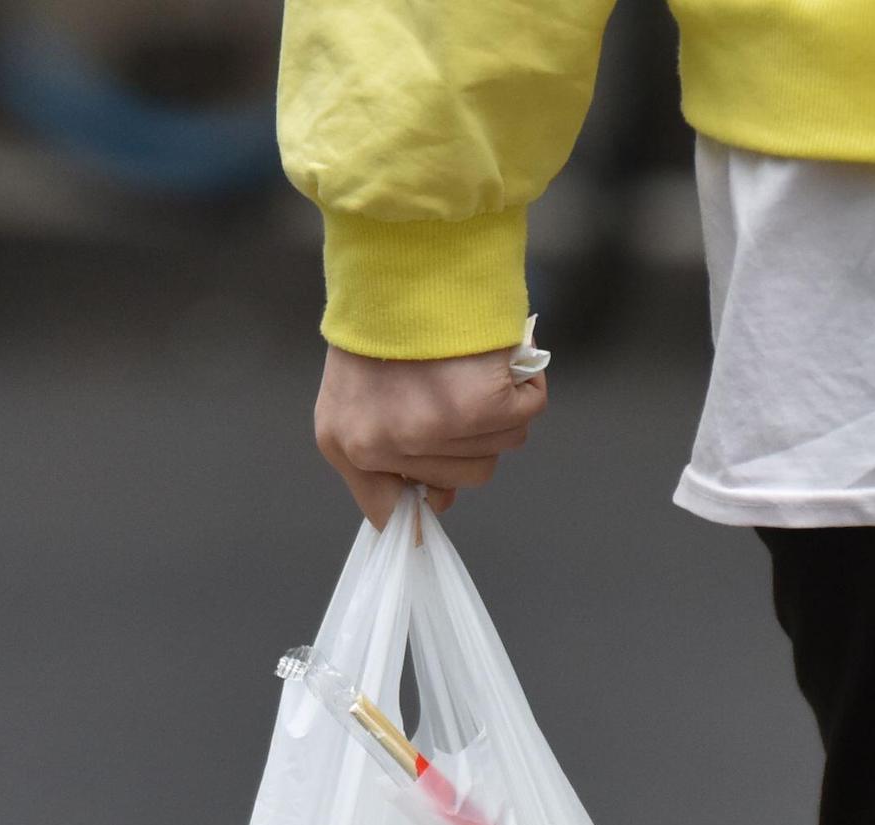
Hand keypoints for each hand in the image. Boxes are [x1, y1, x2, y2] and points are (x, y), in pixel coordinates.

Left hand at [314, 344, 548, 529]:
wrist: (402, 263)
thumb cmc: (380, 324)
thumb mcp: (349, 400)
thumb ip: (381, 463)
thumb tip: (438, 503)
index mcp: (349, 446)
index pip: (390, 511)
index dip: (423, 496)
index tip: (437, 487)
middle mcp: (389, 445)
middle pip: (460, 480)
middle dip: (465, 440)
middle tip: (450, 389)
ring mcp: (437, 429)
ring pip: (498, 450)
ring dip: (496, 413)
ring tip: (470, 370)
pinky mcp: (482, 406)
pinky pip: (525, 414)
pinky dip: (525, 386)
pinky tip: (499, 361)